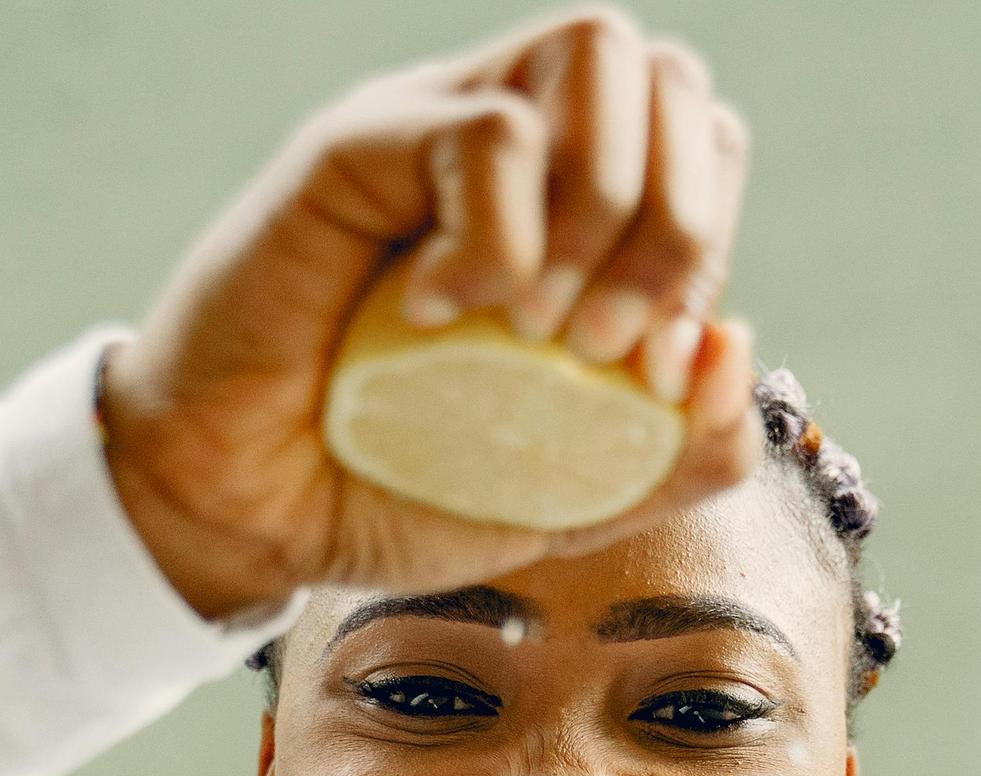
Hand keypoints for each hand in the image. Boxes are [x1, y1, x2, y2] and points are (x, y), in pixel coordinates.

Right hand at [100, 8, 766, 622]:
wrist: (247, 517)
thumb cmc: (396, 490)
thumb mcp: (572, 500)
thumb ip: (679, 451)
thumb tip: (733, 345)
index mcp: (573, 205)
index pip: (706, 144)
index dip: (705, 246)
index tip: (644, 372)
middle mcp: (513, 142)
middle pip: (674, 75)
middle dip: (680, 223)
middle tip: (604, 348)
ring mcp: (434, 127)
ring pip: (597, 53)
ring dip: (605, 207)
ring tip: (535, 327)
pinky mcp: (359, 143)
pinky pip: (492, 129)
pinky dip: (500, 241)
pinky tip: (436, 315)